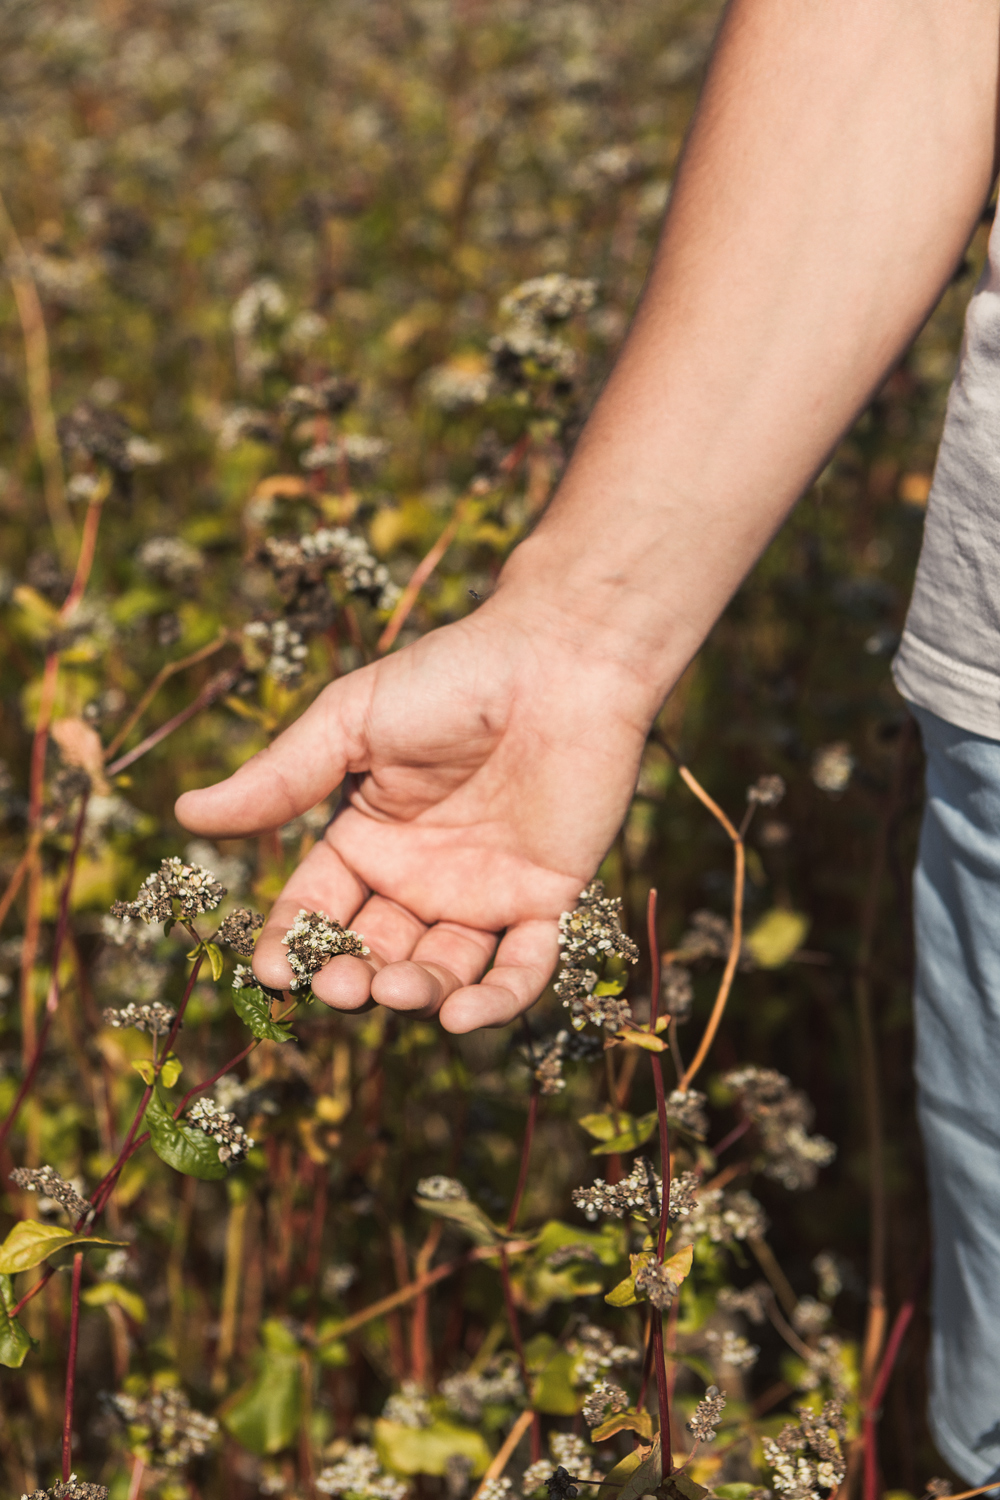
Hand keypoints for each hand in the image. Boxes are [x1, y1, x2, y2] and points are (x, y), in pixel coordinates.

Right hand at [174, 597, 658, 1030]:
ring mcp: (485, 892)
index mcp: (367, 837)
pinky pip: (524, 968)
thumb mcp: (350, 722)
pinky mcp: (550, 898)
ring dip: (416, 994)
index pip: (316, 909)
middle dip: (352, 980)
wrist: (560, 657)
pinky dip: (498, 1002)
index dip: (293, 946)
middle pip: (374, 953)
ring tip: (397, 990)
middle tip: (342, 987)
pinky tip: (464, 1016)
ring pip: (441, 971)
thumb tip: (184, 813)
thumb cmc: (453, 677)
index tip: (275, 973)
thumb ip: (280, 778)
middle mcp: (420, 876)